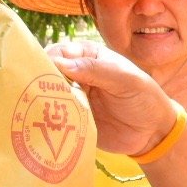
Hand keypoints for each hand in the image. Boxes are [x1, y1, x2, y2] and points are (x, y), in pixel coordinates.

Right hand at [46, 41, 176, 156]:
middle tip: (35, 94)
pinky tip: (39, 123)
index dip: (47, 61)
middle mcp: (75, 74)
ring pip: (44, 95)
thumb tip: (61, 63)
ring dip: (39, 101)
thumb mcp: (126, 80)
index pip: (59, 53)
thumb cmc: (145, 98)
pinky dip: (45, 119)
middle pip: (45, 73)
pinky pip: (51, 116)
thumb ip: (97, 70)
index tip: (42, 75)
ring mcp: (70, 97)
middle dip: (38, 82)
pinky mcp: (69, 118)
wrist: (152, 133)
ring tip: (34, 110)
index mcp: (87, 56)